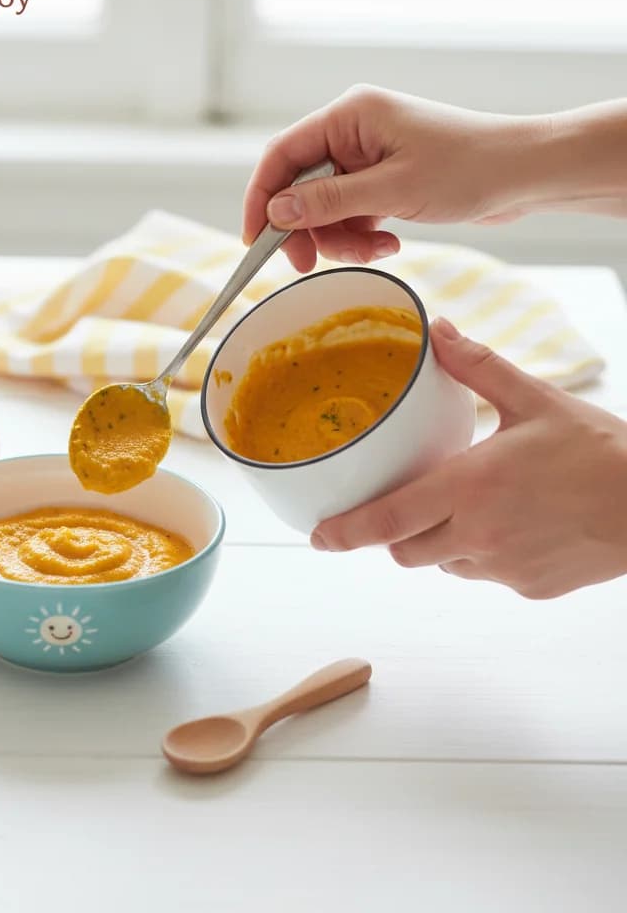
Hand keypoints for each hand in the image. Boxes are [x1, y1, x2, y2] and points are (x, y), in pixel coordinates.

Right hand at [243, 84, 550, 271]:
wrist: (526, 174)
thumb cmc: (469, 169)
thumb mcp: (392, 190)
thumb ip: (329, 202)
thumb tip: (275, 212)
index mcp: (349, 115)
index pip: (281, 155)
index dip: (261, 198)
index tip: (254, 242)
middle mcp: (352, 131)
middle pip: (299, 186)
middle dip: (306, 229)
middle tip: (309, 264)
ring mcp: (367, 156)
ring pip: (324, 208)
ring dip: (341, 238)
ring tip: (376, 251)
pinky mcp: (382, 179)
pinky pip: (350, 213)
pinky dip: (361, 236)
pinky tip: (390, 244)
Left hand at [310, 319, 626, 598]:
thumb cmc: (601, 450)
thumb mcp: (534, 399)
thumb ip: (476, 367)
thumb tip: (436, 330)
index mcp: (468, 488)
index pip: (385, 521)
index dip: (345, 533)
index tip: (319, 537)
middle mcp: (477, 535)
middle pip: (405, 551)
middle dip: (395, 532)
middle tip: (406, 504)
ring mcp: (504, 568)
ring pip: (444, 564)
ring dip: (440, 542)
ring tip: (469, 508)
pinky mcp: (529, 588)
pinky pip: (486, 575)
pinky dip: (483, 555)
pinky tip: (512, 525)